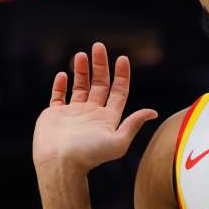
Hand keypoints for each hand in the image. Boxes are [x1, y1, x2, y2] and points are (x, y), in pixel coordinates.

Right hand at [33, 43, 158, 173]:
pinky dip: (60, 85)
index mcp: (107, 119)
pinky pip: (58, 96)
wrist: (60, 163)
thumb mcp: (118, 141)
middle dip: (100, 65)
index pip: (118, 92)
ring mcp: (73, 114)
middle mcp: (92, 114)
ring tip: (81, 54)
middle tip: (99, 46)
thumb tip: (153, 112)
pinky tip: (63, 74)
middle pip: (99, 85)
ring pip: (79, 87)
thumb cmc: (89, 154)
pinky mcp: (55, 115)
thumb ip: (133, 124)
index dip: (122, 75)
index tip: (122, 58)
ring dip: (81, 70)